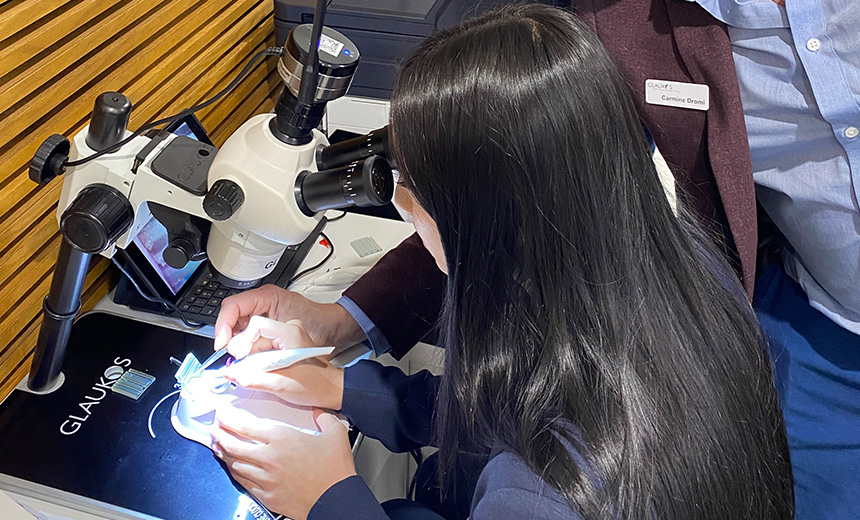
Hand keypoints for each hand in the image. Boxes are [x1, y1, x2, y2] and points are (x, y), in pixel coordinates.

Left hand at [211, 407, 355, 519]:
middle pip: (234, 445)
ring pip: (235, 464)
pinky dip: (234, 472)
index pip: (246, 426)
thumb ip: (324, 418)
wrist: (336, 500)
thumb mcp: (335, 434)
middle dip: (220, 435)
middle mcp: (269, 457)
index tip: (223, 415)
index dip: (230, 419)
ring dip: (223, 454)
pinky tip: (233, 468)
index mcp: (282, 438)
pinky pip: (243, 482)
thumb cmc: (334, 471)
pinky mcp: (266, 495)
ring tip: (218, 446)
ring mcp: (266, 478)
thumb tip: (319, 412)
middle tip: (214, 429)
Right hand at [214, 285, 363, 351]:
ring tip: (246, 359)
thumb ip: (261, 362)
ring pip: (239, 327)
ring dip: (238, 344)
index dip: (223, 327)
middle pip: (233, 316)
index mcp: (268, 297)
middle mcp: (264, 301)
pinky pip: (249, 334)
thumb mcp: (290, 344)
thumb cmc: (321, 327)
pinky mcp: (267, 322)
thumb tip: (234, 373)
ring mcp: (265, 311)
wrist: (336, 328)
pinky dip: (248, 347)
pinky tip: (254, 358)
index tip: (221, 345)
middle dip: (230, 338)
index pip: (234, 307)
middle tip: (235, 356)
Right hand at [220, 320, 343, 409]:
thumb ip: (252, 379)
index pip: (256, 324)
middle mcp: (288, 328)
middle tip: (242, 368)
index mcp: (290, 332)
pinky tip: (259, 370)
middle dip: (243, 350)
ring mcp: (286, 334)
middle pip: (253, 331)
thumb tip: (229, 373)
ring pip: (256, 339)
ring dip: (249, 356)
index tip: (236, 355)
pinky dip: (256, 357)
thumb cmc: (315, 385)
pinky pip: (262, 344)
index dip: (241, 339)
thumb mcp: (280, 385)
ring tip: (253, 372)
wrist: (330, 389)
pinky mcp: (284, 341)